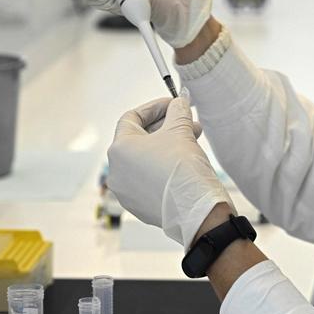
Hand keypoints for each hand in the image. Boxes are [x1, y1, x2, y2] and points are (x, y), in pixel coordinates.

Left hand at [107, 96, 233, 250]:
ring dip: (166, 146)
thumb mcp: (180, 130)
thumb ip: (177, 111)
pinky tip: (183, 162)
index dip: (155, 107)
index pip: (132, 118)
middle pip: (138, 139)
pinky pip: (147, 178)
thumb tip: (179, 102)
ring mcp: (125, 191)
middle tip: (186, 121)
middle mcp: (116, 170)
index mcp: (119, 149)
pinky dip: (162, 166)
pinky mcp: (138, 205)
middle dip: (165, 127)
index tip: (173, 104)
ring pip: (144, 159)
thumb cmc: (183, 169)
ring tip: (191, 140)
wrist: (197, 210)